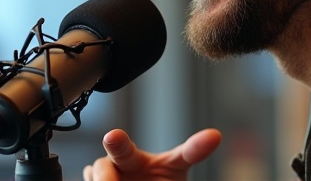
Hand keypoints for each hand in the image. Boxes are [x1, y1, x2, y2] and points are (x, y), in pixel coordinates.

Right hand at [83, 128, 221, 180]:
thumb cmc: (159, 180)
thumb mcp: (177, 165)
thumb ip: (192, 150)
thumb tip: (215, 135)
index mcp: (131, 158)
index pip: (125, 149)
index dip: (119, 143)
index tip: (113, 135)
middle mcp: (111, 169)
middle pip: (101, 168)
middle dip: (104, 171)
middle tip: (109, 168)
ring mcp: (98, 180)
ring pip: (94, 177)